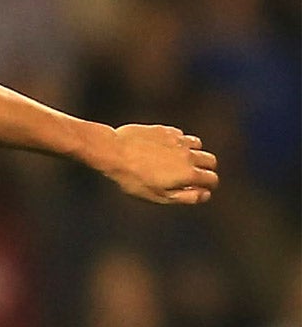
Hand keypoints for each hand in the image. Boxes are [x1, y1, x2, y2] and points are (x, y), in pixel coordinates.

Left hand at [99, 125, 219, 205]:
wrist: (114, 152)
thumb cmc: (134, 179)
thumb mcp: (159, 196)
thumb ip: (185, 197)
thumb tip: (205, 195)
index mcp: (188, 173)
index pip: (212, 178)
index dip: (210, 185)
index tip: (203, 188)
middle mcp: (188, 154)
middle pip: (210, 160)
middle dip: (207, 169)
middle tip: (195, 175)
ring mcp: (178, 140)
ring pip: (198, 145)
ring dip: (195, 153)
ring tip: (181, 161)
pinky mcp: (166, 130)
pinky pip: (181, 135)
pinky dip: (180, 142)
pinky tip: (167, 148)